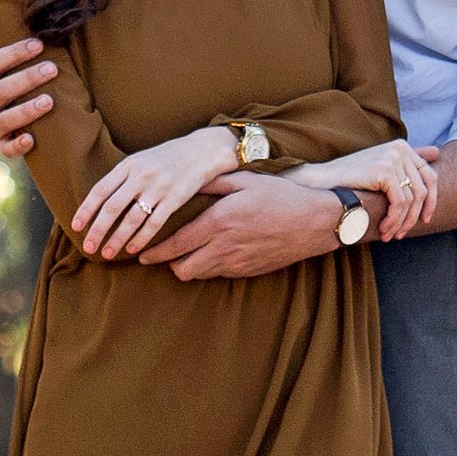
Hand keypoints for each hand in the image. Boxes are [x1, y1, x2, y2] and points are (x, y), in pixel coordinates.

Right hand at [0, 7, 54, 159]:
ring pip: (5, 121)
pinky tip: (33, 139)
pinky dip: (17, 146)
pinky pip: (6, 149)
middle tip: (53, 68)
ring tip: (50, 101)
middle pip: (1, 92)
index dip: (13, 54)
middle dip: (27, 80)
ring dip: (27, 112)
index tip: (38, 44)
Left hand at [72, 125, 237, 260]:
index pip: (100, 190)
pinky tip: (132, 249)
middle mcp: (140, 176)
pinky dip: (141, 238)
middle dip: (97, 230)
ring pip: (131, 219)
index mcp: (128, 165)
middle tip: (88, 247)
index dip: (86, 209)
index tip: (76, 226)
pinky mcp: (174, 199)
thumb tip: (99, 200)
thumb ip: (122, 177)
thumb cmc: (167, 158)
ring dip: (117, 239)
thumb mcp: (141, 160)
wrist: (201, 150)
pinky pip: (154, 223)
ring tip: (107, 253)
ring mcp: (158, 187)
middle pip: (112, 208)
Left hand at [141, 170, 340, 280]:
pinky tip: (210, 255)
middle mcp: (224, 247)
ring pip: (199, 276)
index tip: (142, 253)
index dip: (155, 252)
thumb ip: (212, 182)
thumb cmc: (280, 195)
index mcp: (219, 222)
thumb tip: (186, 179)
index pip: (176, 244)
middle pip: (182, 269)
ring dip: (187, 267)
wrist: (314, 222)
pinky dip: (208, 268)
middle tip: (159, 255)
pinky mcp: (249, 272)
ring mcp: (237, 263)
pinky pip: (218, 276)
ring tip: (183, 256)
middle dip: (168, 264)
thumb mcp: (244, 180)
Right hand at [352, 142, 437, 239]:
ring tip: (390, 235)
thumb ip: (409, 161)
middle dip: (414, 217)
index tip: (424, 220)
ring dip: (400, 222)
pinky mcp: (384, 170)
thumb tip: (437, 152)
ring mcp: (392, 158)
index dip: (431, 201)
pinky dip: (393, 219)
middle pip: (422, 190)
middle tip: (402, 234)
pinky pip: (399, 202)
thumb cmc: (353, 178)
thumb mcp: (383, 167)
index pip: (430, 177)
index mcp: (403, 147)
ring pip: (410, 200)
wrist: (324, 181)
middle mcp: (400, 149)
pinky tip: (384, 228)